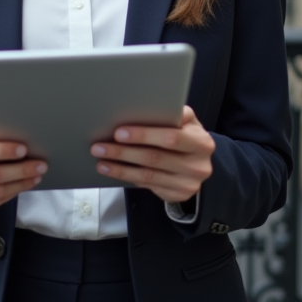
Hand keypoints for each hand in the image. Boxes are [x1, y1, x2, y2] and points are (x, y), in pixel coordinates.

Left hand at [90, 106, 214, 203]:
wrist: (199, 163)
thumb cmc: (187, 136)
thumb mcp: (188, 123)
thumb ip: (175, 114)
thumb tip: (149, 105)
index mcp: (201, 142)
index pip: (171, 138)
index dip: (144, 135)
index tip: (119, 132)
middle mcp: (198, 166)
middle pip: (155, 158)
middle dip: (124, 152)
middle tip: (100, 147)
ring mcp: (188, 184)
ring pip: (147, 176)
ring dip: (120, 168)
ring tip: (101, 161)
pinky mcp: (177, 195)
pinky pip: (148, 186)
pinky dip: (128, 177)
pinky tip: (114, 171)